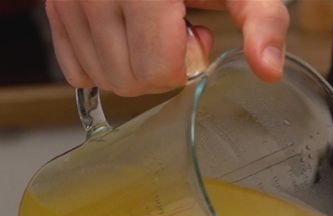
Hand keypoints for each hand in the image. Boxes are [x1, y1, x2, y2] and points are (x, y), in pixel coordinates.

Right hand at [45, 0, 289, 95]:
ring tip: (152, 25)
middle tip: (177, 31)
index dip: (185, 67)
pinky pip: (74, 66)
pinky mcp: (54, 3)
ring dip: (133, 64)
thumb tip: (268, 70)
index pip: (156, 70)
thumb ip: (263, 22)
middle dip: (160, 69)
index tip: (198, 35)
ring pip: (100, 77)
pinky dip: (104, 61)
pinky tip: (126, 29)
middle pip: (128, 80)